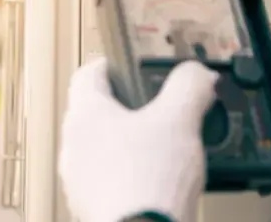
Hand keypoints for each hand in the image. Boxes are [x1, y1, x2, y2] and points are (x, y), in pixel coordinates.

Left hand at [58, 58, 219, 221]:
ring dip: (127, 144)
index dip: (112, 65)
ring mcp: (78, 178)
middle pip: (96, 112)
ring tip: (160, 149)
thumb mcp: (179, 120)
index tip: (130, 66)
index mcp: (85, 113)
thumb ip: (189, 87)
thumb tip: (197, 73)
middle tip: (157, 109)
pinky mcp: (90, 205)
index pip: (88, 73)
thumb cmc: (148, 182)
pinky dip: (127, 175)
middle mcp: (73, 144)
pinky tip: (154, 182)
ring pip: (101, 147)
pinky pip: (107, 179)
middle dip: (127, 108)